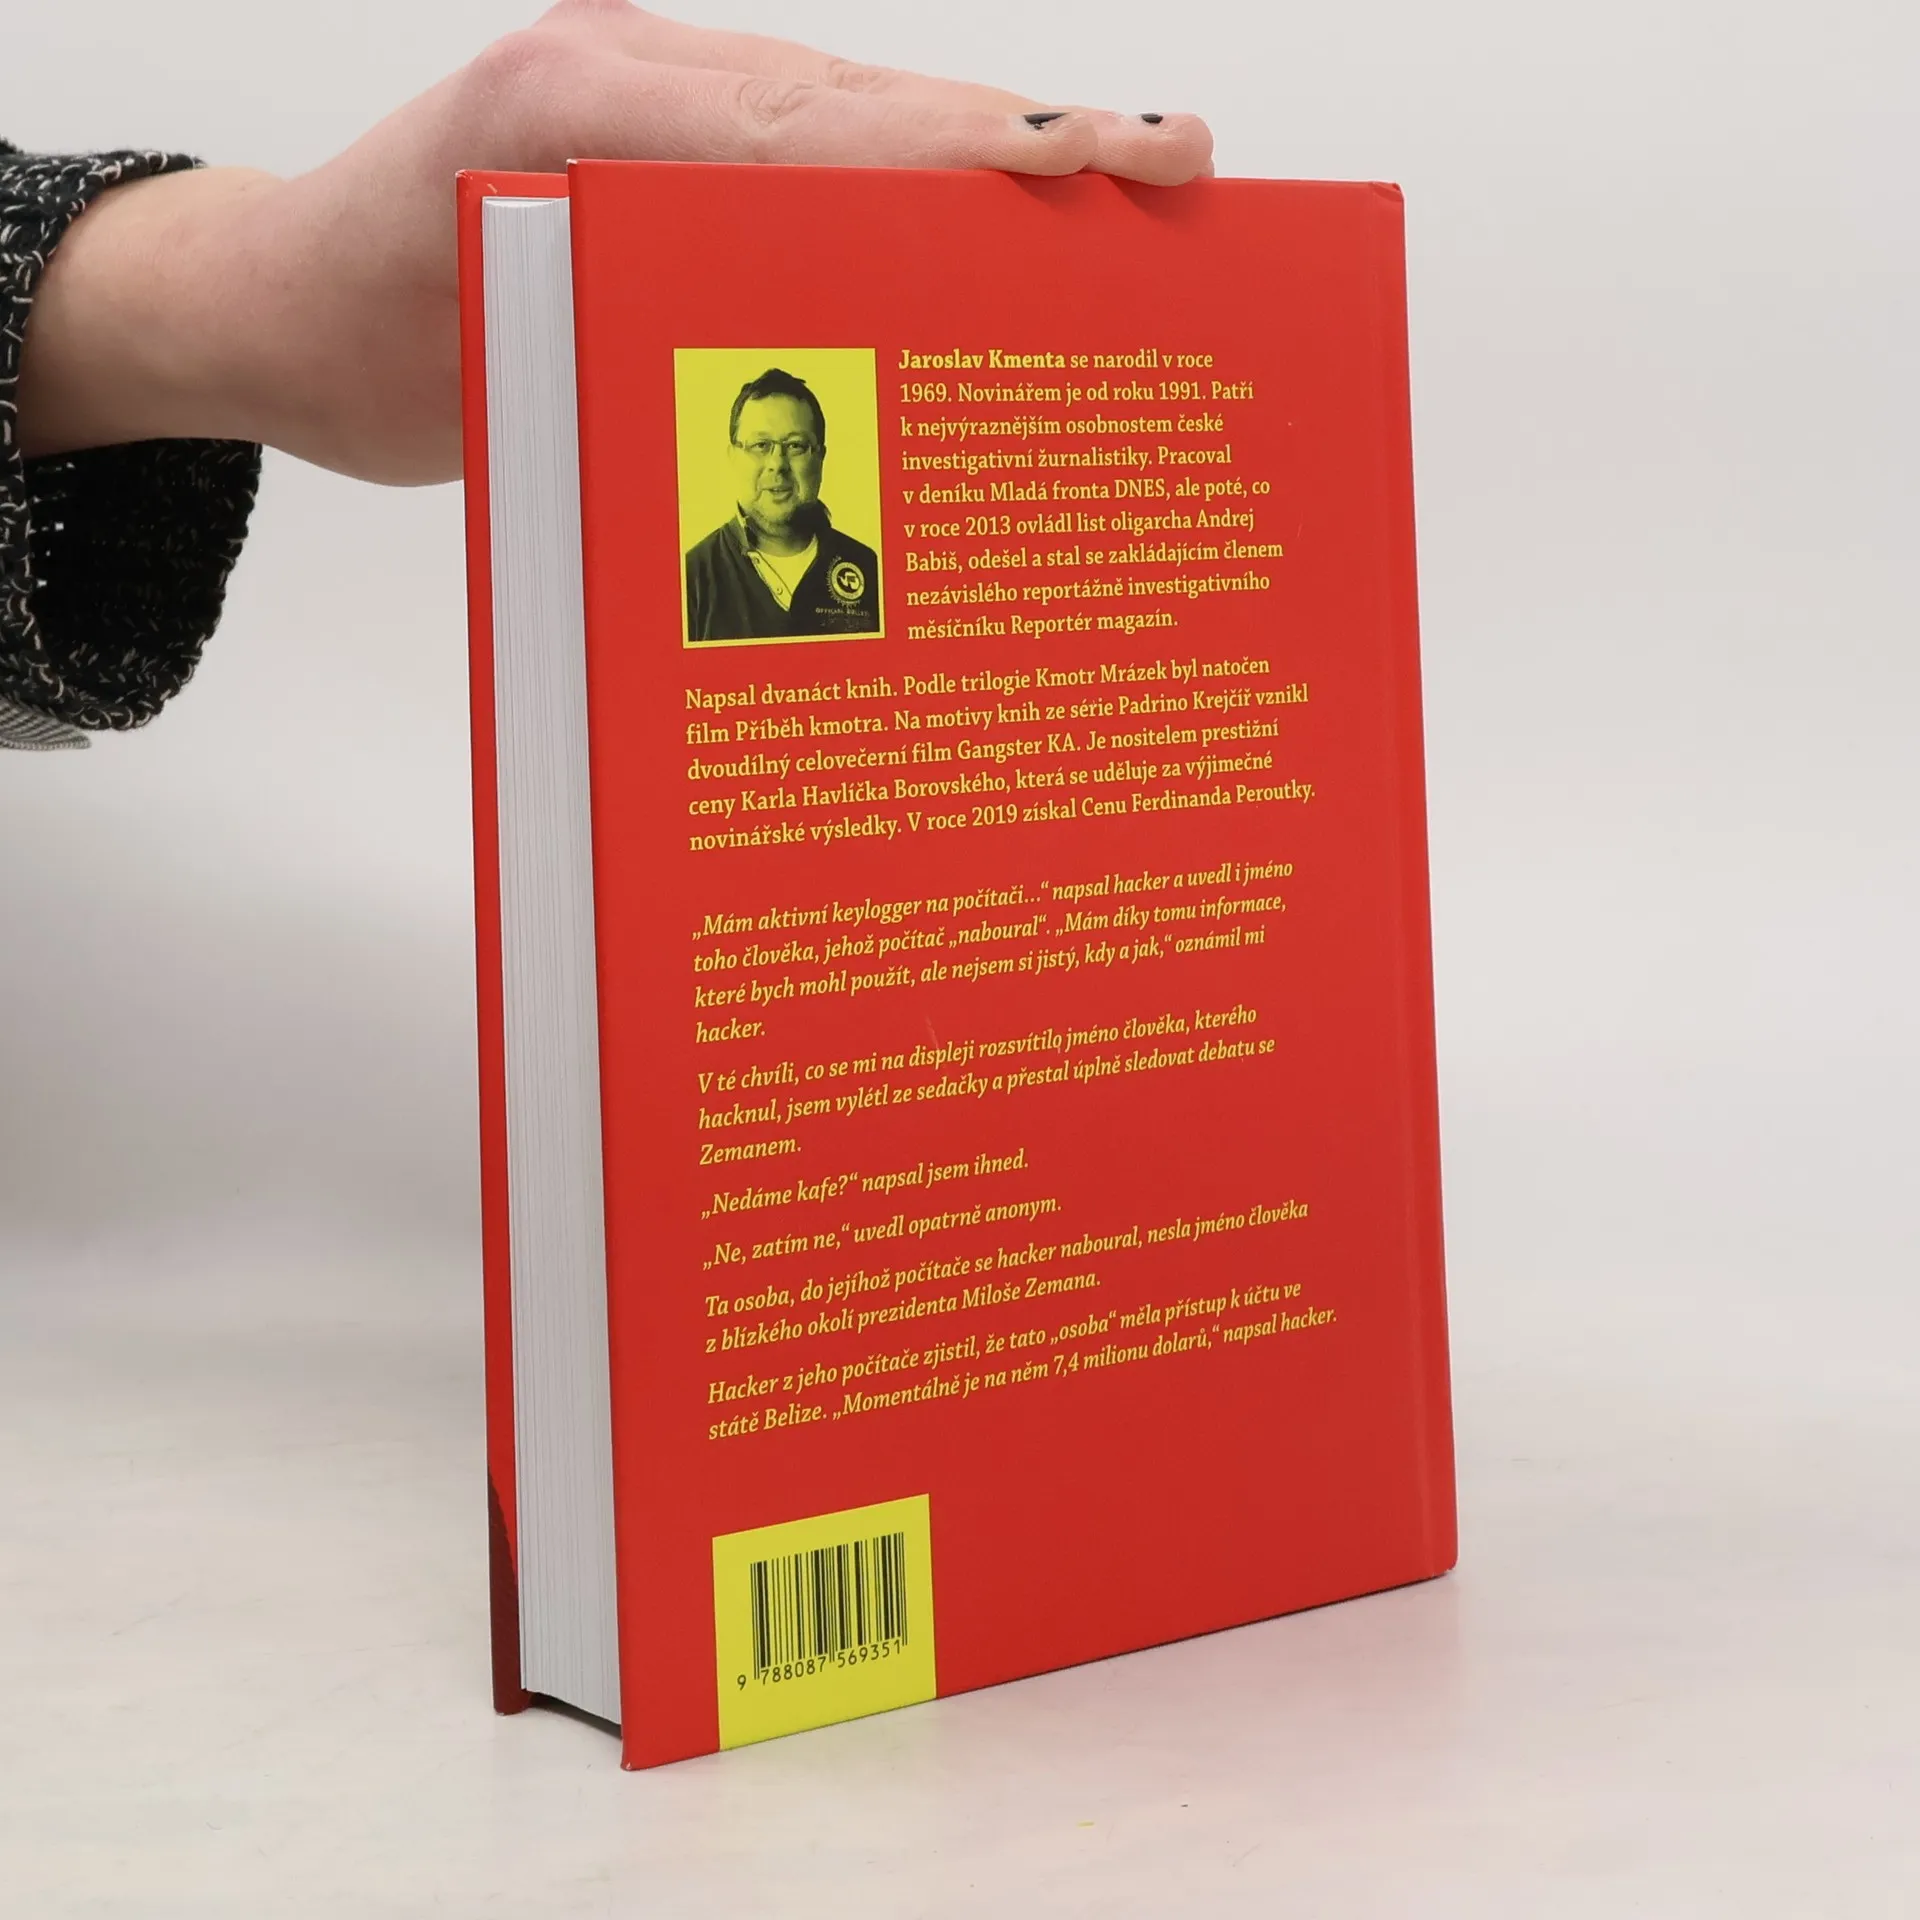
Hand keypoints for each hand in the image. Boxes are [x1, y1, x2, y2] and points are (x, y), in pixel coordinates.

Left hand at [19, 0, 1212, 483]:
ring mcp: (657, 108)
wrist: (275, 304)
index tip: (1087, 169)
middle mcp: (637, 85)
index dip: (960, 156)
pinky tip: (990, 226)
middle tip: (1167, 162)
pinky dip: (909, 191)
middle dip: (1022, 141)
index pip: (813, 131)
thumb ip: (621, 344)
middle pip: (866, 108)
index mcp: (585, 114)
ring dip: (987, 160)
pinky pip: (809, 158)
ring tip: (1124, 183)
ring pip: (855, 123)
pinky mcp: (665, 151)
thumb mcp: (477, 368)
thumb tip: (803, 389)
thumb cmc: (357, 341)